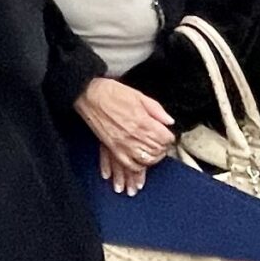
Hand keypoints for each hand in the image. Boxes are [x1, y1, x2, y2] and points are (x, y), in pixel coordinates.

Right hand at [75, 76, 174, 196]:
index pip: (165, 139)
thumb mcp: (139, 96)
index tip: (167, 135)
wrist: (89, 95)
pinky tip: (140, 163)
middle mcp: (134, 136)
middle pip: (157, 151)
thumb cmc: (112, 93)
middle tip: (162, 145)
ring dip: (152, 159)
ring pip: (145, 161)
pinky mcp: (113, 148)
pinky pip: (128, 165)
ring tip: (153, 154)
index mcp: (143, 122)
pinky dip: (137, 167)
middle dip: (162, 149)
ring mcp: (123, 144)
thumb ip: (156, 110)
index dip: (169, 137)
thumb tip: (169, 121)